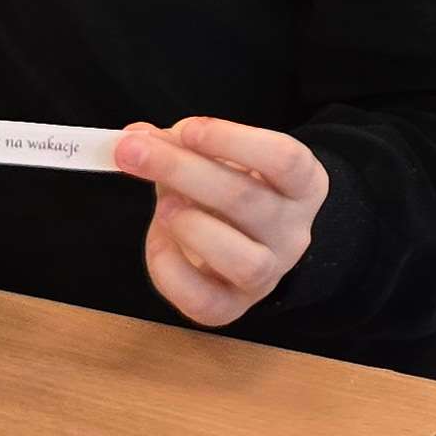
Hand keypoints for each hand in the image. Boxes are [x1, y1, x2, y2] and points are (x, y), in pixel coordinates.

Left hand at [118, 117, 329, 325]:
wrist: (253, 243)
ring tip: (162, 206)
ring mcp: (268, 274)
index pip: (284, 160)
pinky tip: (158, 240)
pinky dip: (170, 268)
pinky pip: (204, 300)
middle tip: (133, 152)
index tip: (186, 129)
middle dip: (181, 170)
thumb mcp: (220, 158)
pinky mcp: (233, 306)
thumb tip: (135, 139)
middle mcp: (293, 232)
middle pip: (246, 200)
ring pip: (243, 260)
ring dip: (191, 226)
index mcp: (302, 185)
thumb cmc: (235, 191)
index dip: (232, 141)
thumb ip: (180, 144)